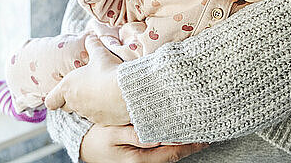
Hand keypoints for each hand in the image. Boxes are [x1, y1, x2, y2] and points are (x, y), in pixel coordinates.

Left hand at [45, 34, 130, 124]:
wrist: (126, 90)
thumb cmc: (108, 71)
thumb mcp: (100, 54)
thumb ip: (92, 46)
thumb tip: (90, 37)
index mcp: (68, 88)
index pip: (50, 101)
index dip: (55, 97)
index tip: (62, 92)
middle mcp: (74, 103)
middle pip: (66, 107)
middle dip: (73, 100)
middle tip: (85, 89)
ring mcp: (88, 114)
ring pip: (83, 112)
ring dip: (89, 104)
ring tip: (102, 93)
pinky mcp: (102, 121)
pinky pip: (99, 117)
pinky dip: (103, 111)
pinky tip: (113, 101)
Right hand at [81, 124, 208, 162]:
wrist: (84, 145)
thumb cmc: (98, 138)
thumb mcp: (114, 133)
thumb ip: (137, 135)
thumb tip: (159, 135)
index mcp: (139, 160)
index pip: (172, 152)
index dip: (189, 145)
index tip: (204, 137)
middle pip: (174, 155)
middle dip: (190, 143)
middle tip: (206, 131)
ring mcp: (143, 162)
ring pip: (169, 154)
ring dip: (182, 143)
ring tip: (196, 131)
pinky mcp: (142, 157)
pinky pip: (161, 151)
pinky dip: (172, 142)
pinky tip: (178, 134)